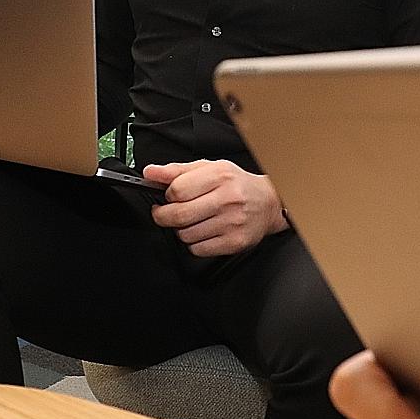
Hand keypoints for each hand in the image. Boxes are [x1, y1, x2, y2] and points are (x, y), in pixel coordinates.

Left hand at [143, 159, 287, 256]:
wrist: (269, 203)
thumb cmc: (237, 185)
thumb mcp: (209, 169)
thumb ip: (177, 171)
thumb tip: (150, 173)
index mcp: (219, 176)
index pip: (176, 190)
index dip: (166, 195)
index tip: (168, 196)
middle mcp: (227, 199)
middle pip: (178, 215)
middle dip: (164, 216)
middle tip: (166, 213)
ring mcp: (232, 223)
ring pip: (185, 235)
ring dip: (182, 230)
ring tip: (194, 220)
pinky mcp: (234, 242)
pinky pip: (198, 249)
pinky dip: (195, 243)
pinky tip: (204, 232)